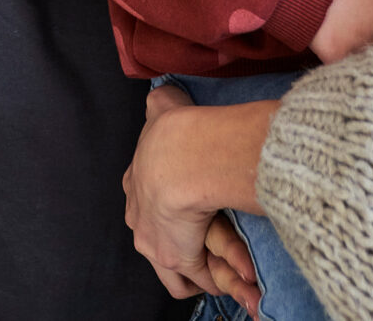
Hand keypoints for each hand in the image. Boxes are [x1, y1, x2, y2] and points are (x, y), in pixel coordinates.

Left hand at [123, 89, 278, 302]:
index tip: (184, 207)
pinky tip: (236, 275)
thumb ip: (162, 103)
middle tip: (206, 241)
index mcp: (136, 181)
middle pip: (156, 238)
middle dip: (178, 241)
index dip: (164, 207)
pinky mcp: (175, 260)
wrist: (179, 158)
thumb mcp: (163, 107)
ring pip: (173, 268)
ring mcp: (153, 241)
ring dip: (197, 268)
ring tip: (222, 268)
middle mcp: (138, 216)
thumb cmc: (175, 131)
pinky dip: (218, 278)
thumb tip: (162, 93)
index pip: (145, 202)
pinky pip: (197, 278)